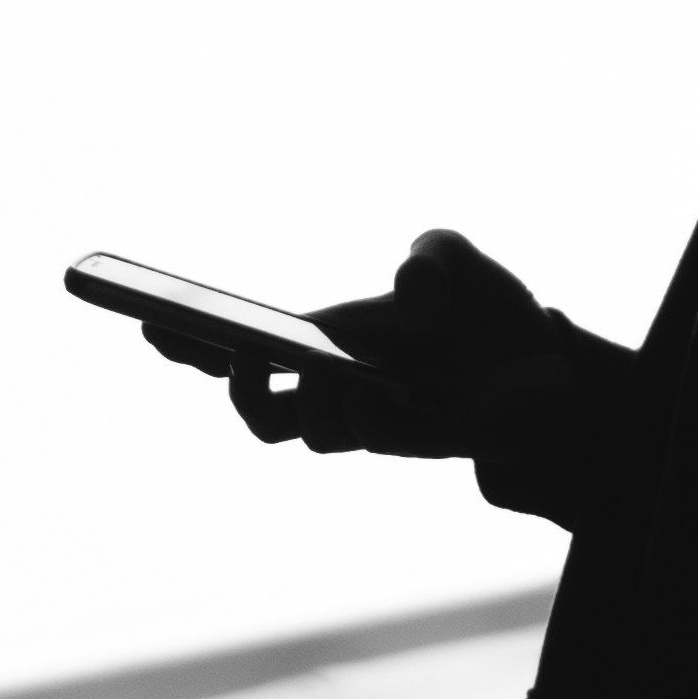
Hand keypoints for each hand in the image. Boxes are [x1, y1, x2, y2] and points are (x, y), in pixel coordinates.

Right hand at [133, 230, 569, 460]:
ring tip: (330, 372)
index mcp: (327, 336)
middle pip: (254, 405)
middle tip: (236, 352)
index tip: (147, 318)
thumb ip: (432, 257)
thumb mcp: (460, 262)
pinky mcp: (410, 440)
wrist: (551, 366)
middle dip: (228, 378)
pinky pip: (362, 437)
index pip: (241, 343)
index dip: (188, 338)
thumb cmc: (486, 311)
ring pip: (302, 429)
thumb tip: (408, 284)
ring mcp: (368, 420)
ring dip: (307, 398)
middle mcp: (335, 386)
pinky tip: (381, 393)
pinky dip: (358, 412)